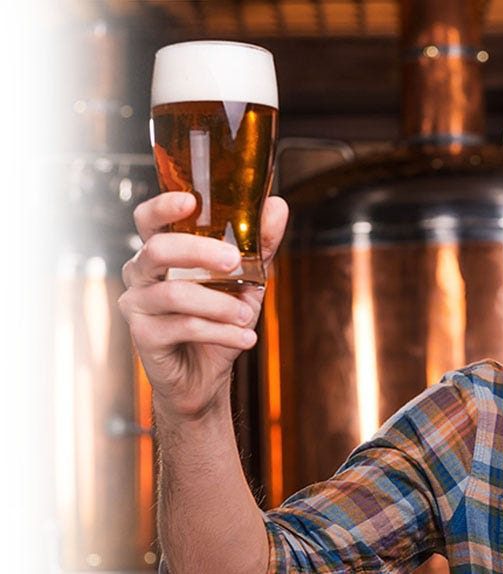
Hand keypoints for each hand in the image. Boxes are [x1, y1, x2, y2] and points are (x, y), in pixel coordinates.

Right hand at [118, 192, 288, 419]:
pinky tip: (245, 339)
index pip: (148, 219)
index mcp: (161, 251)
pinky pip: (183, 326)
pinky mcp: (143, 335)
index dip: (162, 206)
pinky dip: (221, 332)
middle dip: (199, 251)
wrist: (205, 375)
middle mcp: (141, 273)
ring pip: (175, 293)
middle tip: (234, 261)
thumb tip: (277, 205)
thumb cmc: (221, 317)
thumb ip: (260, 244)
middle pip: (159, 249)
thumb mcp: (247, 278)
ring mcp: (137, 304)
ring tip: (247, 315)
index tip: (190, 201)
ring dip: (219, 304)